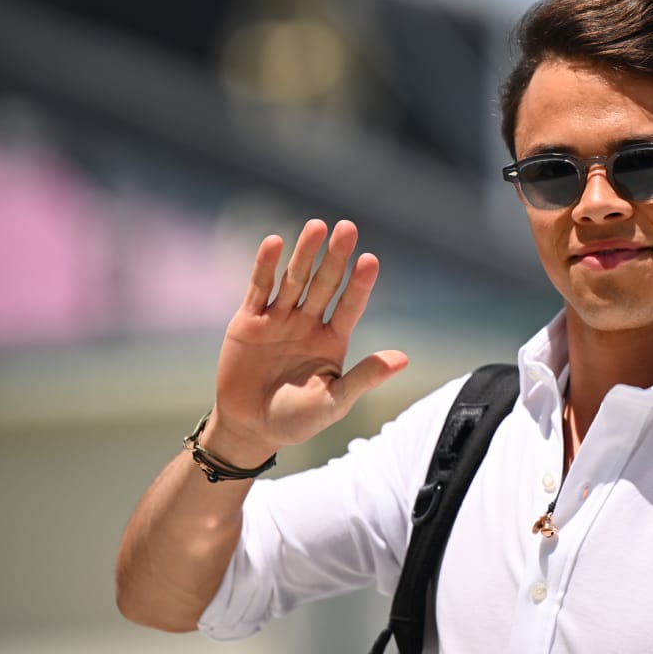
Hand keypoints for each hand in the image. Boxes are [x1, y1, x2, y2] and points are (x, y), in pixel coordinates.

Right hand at [207, 219, 407, 463]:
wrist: (250, 427)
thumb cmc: (298, 419)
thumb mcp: (334, 401)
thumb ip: (363, 378)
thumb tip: (403, 359)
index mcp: (333, 340)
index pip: (350, 305)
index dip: (359, 283)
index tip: (370, 260)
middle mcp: (308, 323)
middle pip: (324, 284)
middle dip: (335, 257)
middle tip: (347, 228)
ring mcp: (279, 319)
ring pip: (294, 280)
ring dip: (304, 254)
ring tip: (316, 226)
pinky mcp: (249, 321)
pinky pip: (259, 289)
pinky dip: (265, 266)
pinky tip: (274, 242)